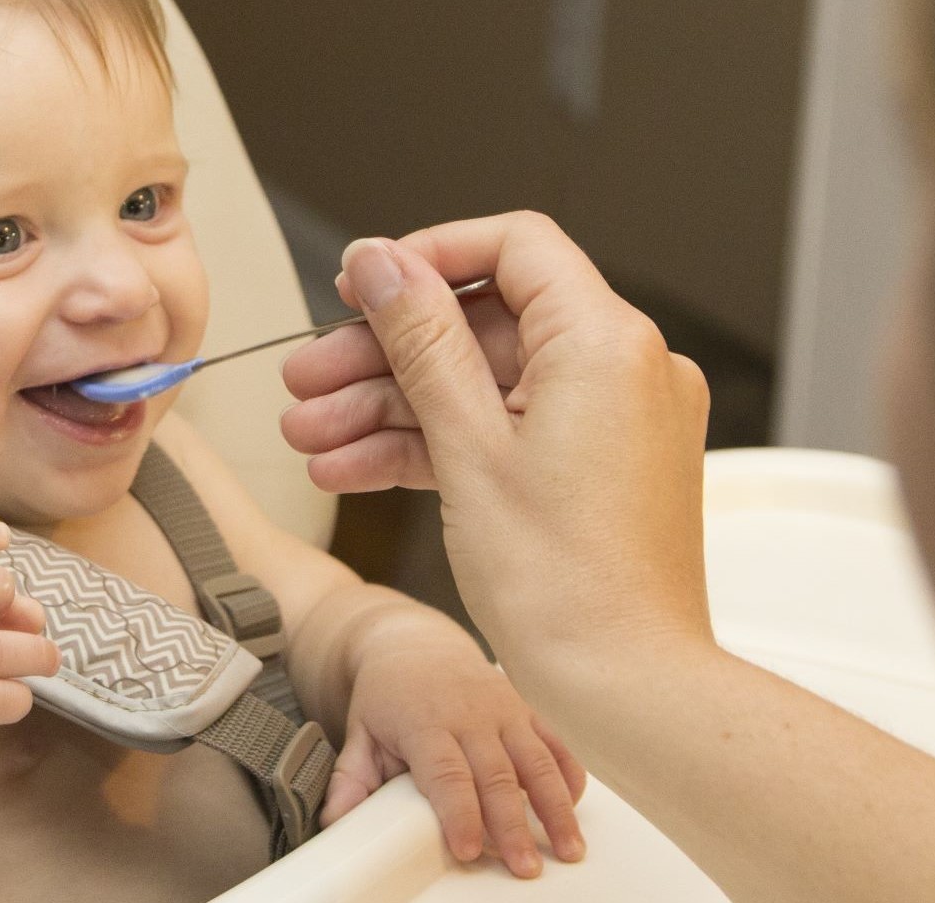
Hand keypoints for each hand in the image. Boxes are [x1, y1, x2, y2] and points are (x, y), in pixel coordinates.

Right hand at [279, 215, 712, 675]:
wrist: (625, 687)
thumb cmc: (567, 587)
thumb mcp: (468, 446)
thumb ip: (420, 340)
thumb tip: (381, 264)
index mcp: (607, 343)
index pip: (514, 247)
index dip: (427, 257)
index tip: (360, 285)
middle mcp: (625, 370)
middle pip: (484, 324)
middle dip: (384, 353)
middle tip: (309, 380)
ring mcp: (614, 422)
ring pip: (483, 385)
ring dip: (392, 408)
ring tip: (313, 439)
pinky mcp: (598, 469)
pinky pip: (506, 432)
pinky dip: (437, 446)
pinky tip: (357, 469)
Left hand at [325, 614, 585, 877]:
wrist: (415, 642)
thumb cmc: (387, 694)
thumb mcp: (359, 731)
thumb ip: (350, 779)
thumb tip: (335, 822)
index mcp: (425, 722)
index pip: (446, 773)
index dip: (460, 813)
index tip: (468, 849)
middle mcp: (470, 714)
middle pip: (497, 775)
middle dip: (513, 825)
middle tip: (524, 867)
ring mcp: (504, 710)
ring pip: (536, 762)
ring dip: (556, 809)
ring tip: (569, 850)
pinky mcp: (526, 710)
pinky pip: (555, 744)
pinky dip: (569, 776)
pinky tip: (574, 810)